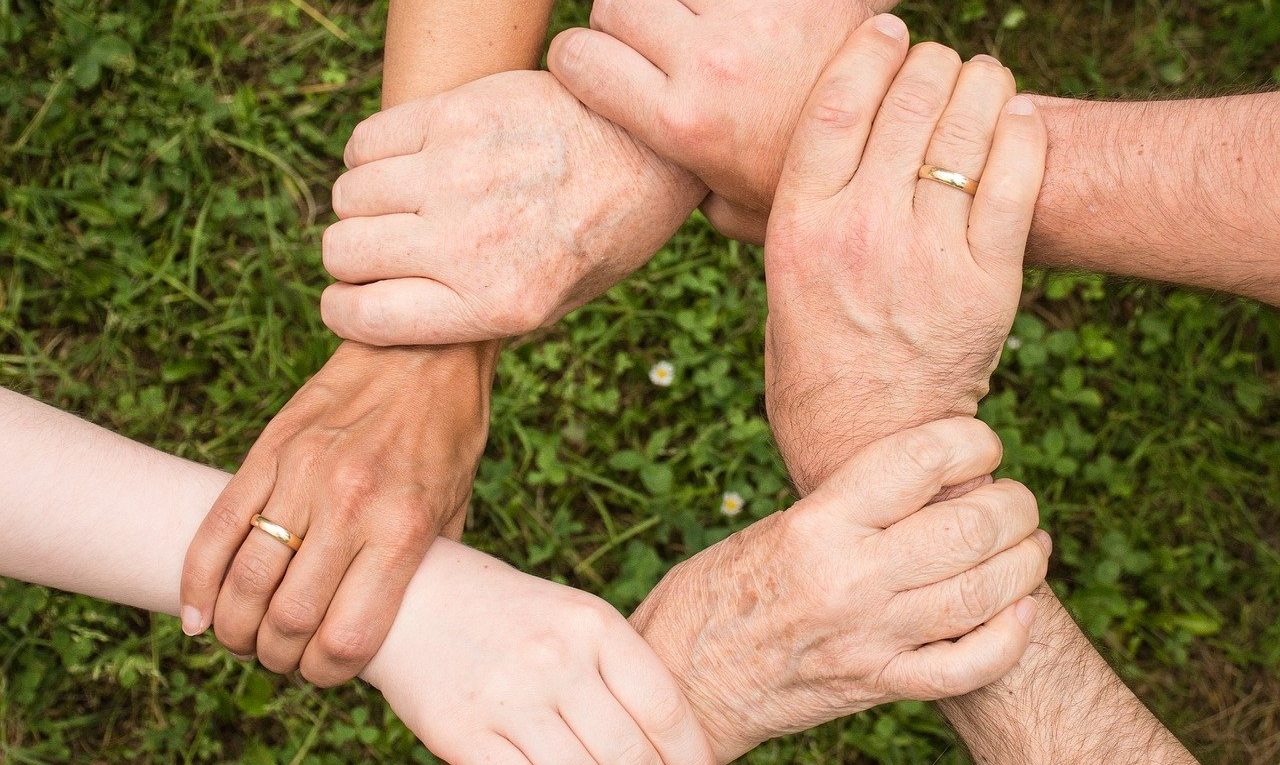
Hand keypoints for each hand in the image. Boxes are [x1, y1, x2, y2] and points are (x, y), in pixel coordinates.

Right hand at [180, 342, 494, 685]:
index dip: (327, 672)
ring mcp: (303, 475)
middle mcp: (350, 505)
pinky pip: (218, 527)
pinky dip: (198, 580)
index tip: (324, 672)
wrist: (424, 348)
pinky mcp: (269, 450)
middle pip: (288, 618)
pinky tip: (198, 612)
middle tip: (281, 659)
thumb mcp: (455, 506)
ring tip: (243, 638)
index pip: (347, 636)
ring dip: (235, 627)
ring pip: (245, 579)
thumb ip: (423, 566)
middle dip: (278, 657)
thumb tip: (394, 623)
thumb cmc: (448, 433)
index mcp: (402, 528)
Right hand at [320, 69, 705, 345]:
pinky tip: (405, 162)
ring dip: (363, 205)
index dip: (345, 311)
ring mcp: (459, 174)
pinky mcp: (456, 115)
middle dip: (352, 258)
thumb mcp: (553, 304)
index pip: (364, 317)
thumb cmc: (601, 234)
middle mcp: (471, 243)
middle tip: (383, 249)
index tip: (351, 299)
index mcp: (497, 304)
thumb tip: (389, 315)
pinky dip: (370, 156)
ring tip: (401, 203)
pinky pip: (366, 141)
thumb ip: (472, 315)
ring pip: (348, 195)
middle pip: (344, 252)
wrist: (650, 151)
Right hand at [364, 540, 713, 764]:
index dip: (691, 755)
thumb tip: (670, 742)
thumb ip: (617, 671)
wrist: (411, 597)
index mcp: (592, 624)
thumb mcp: (571, 618)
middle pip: (629, 753)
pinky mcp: (462, 734)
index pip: (664, 707)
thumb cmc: (509, 615)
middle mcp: (555, 658)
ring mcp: (508, 698)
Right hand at [548, 0, 895, 241]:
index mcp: (682, 122)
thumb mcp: (733, 208)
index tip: (598, 66)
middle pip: (617, 3)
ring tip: (698, 25)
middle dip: (624, 21)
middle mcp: (710, 64)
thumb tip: (647, 178)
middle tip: (653, 43)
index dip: (579, 59)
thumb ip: (681, 187)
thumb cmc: (808, 182)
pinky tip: (740, 17)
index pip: (578, 57)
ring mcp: (754, 16)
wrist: (900, 146)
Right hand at [632, 418, 1048, 761]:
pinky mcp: (878, 686)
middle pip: (970, 526)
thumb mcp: (774, 528)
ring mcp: (870, 638)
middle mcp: (849, 579)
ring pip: (985, 593)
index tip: (981, 443)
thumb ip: (848, 508)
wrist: (682, 679)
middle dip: (1014, 505)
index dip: (971, 441)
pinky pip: (969, 666)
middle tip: (1015, 500)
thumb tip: (927, 482)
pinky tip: (1019, 610)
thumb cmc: (717, 591)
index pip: (920, 461)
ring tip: (1029, 545)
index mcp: (817, 525)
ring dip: (1025, 562)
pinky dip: (1010, 636)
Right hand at [759, 20, 1046, 492]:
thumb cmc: (815, 360)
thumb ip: (787, 212)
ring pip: (966, 128)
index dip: (868, 51)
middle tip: (939, 62)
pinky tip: (1016, 118)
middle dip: (930, 63)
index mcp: (799, 226)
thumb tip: (789, 148)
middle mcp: (861, 231)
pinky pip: (1015, 179)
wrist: (868, 442)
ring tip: (981, 80)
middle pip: (908, 102)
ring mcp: (927, 256)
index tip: (887, 30)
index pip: (836, 104)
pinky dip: (1021, 133)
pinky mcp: (987, 282)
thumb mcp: (778, 280)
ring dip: (980, 84)